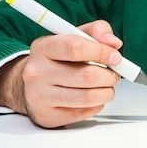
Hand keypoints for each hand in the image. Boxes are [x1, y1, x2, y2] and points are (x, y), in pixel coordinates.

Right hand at [0, 20, 122, 127]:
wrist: (32, 84)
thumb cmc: (59, 58)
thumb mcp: (75, 36)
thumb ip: (97, 31)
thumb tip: (114, 43)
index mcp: (43, 47)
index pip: (76, 48)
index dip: (102, 52)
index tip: (115, 57)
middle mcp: (36, 72)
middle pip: (87, 76)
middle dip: (110, 75)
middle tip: (114, 74)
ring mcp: (39, 96)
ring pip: (88, 97)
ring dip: (106, 92)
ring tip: (106, 86)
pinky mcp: (46, 116)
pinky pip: (84, 113)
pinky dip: (97, 105)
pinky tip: (93, 97)